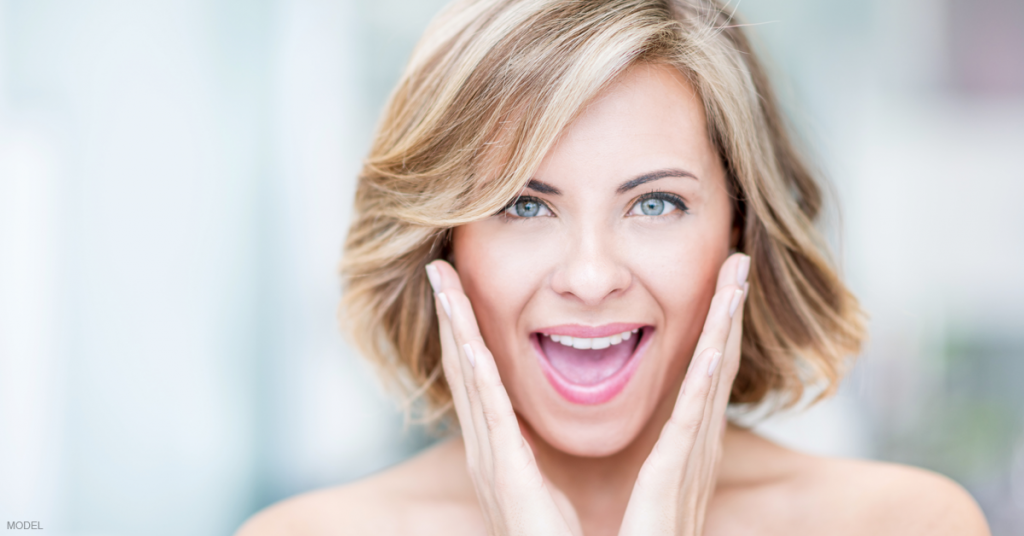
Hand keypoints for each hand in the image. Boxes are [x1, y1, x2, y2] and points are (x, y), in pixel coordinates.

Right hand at [426, 261, 582, 535]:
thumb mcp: (546, 489)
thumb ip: (537, 456)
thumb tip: (535, 429)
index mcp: (498, 451)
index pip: (476, 378)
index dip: (464, 331)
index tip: (457, 289)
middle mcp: (485, 451)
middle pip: (461, 368)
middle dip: (449, 317)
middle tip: (436, 268)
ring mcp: (490, 462)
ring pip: (468, 379)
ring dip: (455, 328)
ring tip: (443, 283)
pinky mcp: (505, 475)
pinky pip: (489, 413)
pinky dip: (475, 372)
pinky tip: (468, 341)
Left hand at [617, 252, 748, 535]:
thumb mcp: (649, 495)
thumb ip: (657, 463)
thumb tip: (656, 442)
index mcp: (684, 451)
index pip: (703, 377)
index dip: (717, 329)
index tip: (722, 285)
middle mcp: (696, 451)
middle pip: (717, 365)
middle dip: (730, 312)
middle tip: (740, 260)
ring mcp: (690, 462)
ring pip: (711, 379)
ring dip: (726, 325)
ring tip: (737, 278)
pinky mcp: (674, 478)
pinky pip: (691, 420)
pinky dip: (707, 379)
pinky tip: (718, 344)